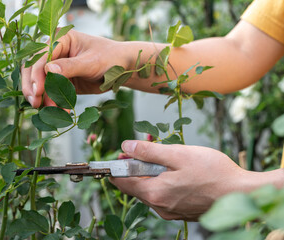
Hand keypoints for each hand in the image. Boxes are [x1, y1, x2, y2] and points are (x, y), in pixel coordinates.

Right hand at [21, 30, 128, 107]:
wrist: (123, 69)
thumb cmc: (110, 58)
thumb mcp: (91, 62)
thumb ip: (70, 66)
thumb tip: (48, 70)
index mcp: (60, 39)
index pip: (41, 57)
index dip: (36, 74)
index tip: (38, 91)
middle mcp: (55, 52)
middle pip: (34, 69)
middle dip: (34, 87)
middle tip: (36, 103)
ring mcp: (57, 68)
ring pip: (41, 83)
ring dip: (43, 97)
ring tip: (49, 110)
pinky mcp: (62, 81)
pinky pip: (52, 92)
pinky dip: (53, 102)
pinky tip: (60, 110)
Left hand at [110, 140, 253, 220]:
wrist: (241, 192)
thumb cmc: (212, 171)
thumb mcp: (177, 154)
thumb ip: (148, 152)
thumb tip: (126, 146)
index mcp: (155, 193)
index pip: (123, 181)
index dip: (119, 166)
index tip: (122, 153)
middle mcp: (159, 207)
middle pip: (135, 186)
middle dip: (135, 167)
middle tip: (145, 149)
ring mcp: (170, 211)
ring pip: (149, 191)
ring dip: (149, 174)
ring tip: (163, 158)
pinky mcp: (180, 212)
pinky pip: (162, 197)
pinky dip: (161, 183)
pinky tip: (174, 172)